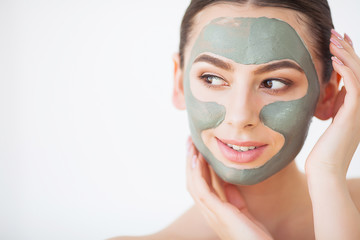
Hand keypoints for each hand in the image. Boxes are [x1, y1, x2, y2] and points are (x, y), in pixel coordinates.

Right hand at [186, 138, 272, 239]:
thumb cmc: (255, 236)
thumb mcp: (243, 211)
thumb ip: (233, 197)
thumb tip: (227, 182)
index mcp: (213, 210)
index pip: (200, 184)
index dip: (197, 166)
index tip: (197, 149)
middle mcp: (208, 212)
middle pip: (193, 182)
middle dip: (190, 161)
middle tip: (190, 142)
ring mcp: (211, 214)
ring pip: (193, 184)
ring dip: (191, 163)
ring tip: (191, 145)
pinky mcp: (217, 214)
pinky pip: (202, 190)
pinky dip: (197, 174)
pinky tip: (198, 160)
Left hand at [305, 31, 359, 239]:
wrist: (324, 173)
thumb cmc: (319, 153)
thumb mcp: (322, 125)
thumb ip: (324, 108)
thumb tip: (318, 97)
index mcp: (350, 108)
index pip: (351, 76)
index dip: (345, 58)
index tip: (334, 44)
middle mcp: (358, 107)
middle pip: (357, 71)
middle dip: (347, 50)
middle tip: (336, 34)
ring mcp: (358, 111)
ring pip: (358, 74)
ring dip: (346, 55)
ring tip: (334, 39)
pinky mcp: (353, 116)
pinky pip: (355, 87)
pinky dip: (347, 71)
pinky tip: (336, 59)